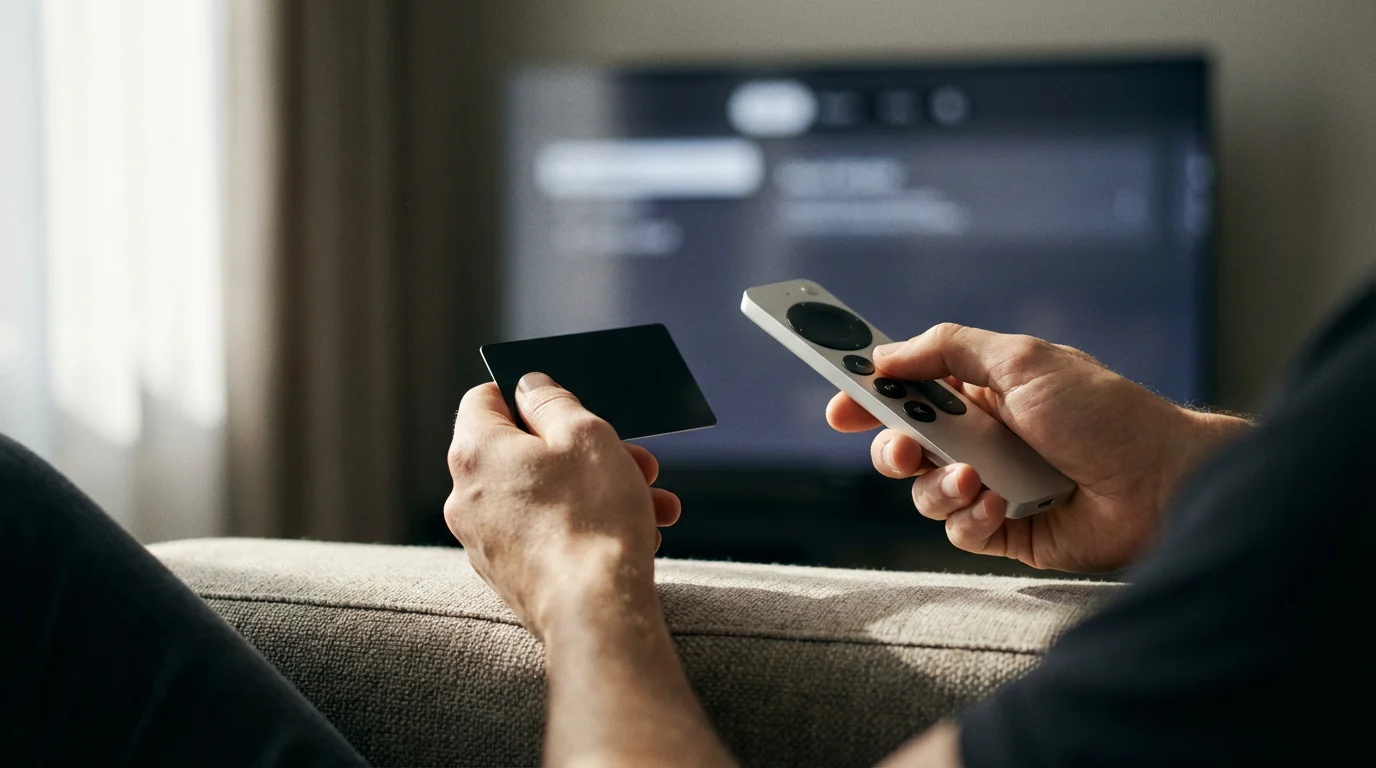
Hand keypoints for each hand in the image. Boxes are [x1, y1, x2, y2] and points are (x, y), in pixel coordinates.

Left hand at [444, 374, 680, 635]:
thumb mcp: (585, 436)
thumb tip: (530, 387)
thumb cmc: (592, 519)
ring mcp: (486, 541)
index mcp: (476, 452)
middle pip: (524, 451)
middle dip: (586, 451)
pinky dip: (586, 527)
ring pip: (545, 496)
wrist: (596, 612)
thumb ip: (553, 402)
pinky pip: (548, 534)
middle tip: (634, 458)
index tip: (569, 407)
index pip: (484, 397)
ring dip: (598, 491)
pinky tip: (637, 536)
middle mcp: (467, 496)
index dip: (528, 393)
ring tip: (652, 502)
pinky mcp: (510, 576)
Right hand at [827, 323, 1249, 572]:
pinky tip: (1002, 507)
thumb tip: (886, 354)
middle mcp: (982, 437)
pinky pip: (957, 530)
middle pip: (903, 444)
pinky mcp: (1004, 532)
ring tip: (976, 481)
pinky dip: (970, 518)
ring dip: (938, 487)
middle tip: (901, 450)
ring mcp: (991, 485)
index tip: (838, 405)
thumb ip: (948, 350)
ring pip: (924, 491)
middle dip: (890, 448)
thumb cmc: (1103, 413)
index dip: (870, 396)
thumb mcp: (1022, 360)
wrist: (1162, 483)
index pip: (909, 389)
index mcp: (983, 390)